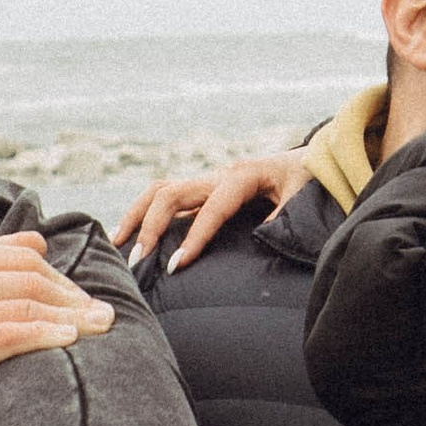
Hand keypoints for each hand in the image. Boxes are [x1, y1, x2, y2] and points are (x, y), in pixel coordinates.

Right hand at [0, 236, 114, 425]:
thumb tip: (39, 240)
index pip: (24, 259)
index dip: (63, 279)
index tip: (87, 299)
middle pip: (30, 280)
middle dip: (74, 298)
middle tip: (106, 315)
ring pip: (26, 306)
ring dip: (72, 317)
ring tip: (102, 327)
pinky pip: (10, 335)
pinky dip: (45, 334)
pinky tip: (70, 339)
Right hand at [112, 153, 310, 267]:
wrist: (309, 158)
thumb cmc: (305, 178)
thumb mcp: (301, 197)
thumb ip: (283, 217)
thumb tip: (261, 238)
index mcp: (242, 177)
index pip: (210, 210)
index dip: (192, 239)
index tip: (174, 266)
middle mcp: (218, 175)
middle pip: (170, 193)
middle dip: (150, 226)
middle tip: (138, 260)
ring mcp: (208, 180)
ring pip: (160, 191)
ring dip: (136, 215)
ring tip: (116, 243)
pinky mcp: (204, 188)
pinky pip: (167, 197)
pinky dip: (144, 213)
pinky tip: (130, 235)